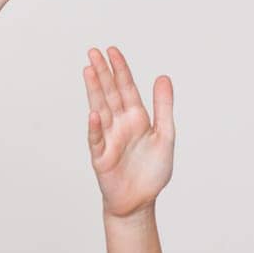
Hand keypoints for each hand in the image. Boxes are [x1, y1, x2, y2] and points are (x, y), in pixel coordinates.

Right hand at [85, 47, 174, 220]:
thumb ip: (164, 107)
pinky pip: (97, 140)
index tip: (112, 50)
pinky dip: (95, 127)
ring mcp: (108, 139)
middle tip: (94, 51)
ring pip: (100, 110)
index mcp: (137, 118)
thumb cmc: (152, 171)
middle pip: (110, 94)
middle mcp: (120, 124)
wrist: (140, 201)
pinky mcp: (101, 157)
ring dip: (94, 91)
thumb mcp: (165, 136)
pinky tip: (94, 113)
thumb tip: (163, 77)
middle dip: (103, 73)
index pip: (126, 88)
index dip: (120, 70)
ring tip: (88, 70)